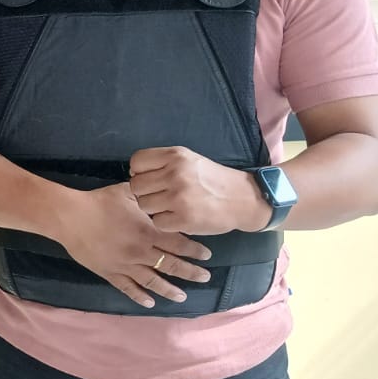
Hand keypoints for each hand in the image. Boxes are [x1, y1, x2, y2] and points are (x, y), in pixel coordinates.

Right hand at [53, 182, 213, 308]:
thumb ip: (147, 196)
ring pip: (153, 281)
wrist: (71, 217)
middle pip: (172, 266)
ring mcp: (125, 265)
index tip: (207, 255)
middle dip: (191, 272)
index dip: (195, 250)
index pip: (179, 244)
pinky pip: (127, 287)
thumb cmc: (99, 202)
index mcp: (148, 232)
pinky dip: (139, 296)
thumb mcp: (127, 193)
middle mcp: (141, 252)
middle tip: (205, 277)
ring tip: (182, 296)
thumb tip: (161, 192)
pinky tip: (150, 303)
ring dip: (169, 290)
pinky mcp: (110, 272)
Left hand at [128, 146, 271, 234]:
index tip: (151, 179)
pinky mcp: (184, 218)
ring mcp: (179, 197)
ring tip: (170, 206)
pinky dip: (165, 222)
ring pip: (143, 205)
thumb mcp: (189, 160)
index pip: (136, 162)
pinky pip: (156, 222)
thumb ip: (162, 163)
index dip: (139, 172)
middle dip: (145, 192)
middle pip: (136, 186)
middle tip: (161, 196)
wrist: (244, 199)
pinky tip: (178, 217)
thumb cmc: (212, 179)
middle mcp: (175, 174)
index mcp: (175, 156)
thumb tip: (134, 175)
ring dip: (154, 208)